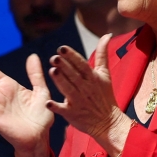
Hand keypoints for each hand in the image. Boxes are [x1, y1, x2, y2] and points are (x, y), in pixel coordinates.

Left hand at [47, 34, 131, 156]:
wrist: (108, 122)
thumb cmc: (104, 96)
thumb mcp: (105, 74)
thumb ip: (102, 54)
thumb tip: (107, 35)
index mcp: (93, 78)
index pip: (82, 65)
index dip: (72, 56)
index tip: (62, 48)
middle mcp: (86, 88)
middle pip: (74, 76)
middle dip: (65, 67)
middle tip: (54, 57)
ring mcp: (79, 101)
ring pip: (69, 90)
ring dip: (61, 82)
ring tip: (51, 72)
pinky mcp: (73, 114)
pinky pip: (63, 110)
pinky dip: (56, 107)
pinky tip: (47, 103)